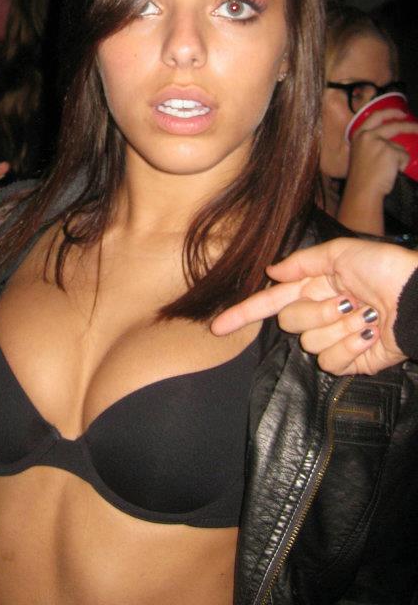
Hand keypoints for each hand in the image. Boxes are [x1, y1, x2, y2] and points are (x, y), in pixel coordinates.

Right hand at [211, 238, 417, 374]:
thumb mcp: (342, 252)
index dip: (243, 313)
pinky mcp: (351, 361)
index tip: (218, 326)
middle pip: (290, 322)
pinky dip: (350, 348)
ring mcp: (334, 339)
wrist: (416, 298)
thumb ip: (302, 262)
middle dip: (316, 311)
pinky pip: (331, 363)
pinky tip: (368, 336)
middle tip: (346, 301)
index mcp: (314, 287)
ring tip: (365, 318)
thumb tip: (271, 273)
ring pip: (310, 343)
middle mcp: (320, 313)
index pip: (270, 302)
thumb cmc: (385, 270)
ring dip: (339, 329)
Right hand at [339, 109, 417, 233]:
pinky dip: (401, 166)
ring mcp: (379, 142)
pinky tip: (390, 173)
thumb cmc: (362, 177)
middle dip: (407, 124)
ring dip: (399, 159)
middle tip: (417, 125)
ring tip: (393, 169)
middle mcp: (367, 135)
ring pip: (399, 147)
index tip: (400, 113)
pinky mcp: (390, 151)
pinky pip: (403, 157)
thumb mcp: (362, 154)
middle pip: (392, 124)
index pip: (375, 116)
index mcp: (358, 135)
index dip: (389, 112)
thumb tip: (394, 143)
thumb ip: (374, 145)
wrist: (363, 190)